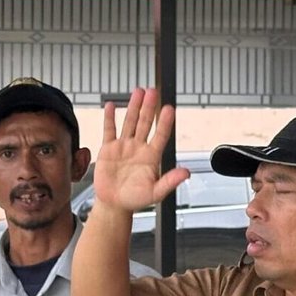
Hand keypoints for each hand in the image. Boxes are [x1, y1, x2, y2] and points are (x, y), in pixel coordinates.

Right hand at [94, 87, 184, 213]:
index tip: (169, 109)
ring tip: (138, 91)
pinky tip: (112, 105)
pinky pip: (109, 130)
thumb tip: (186, 173)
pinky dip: (110, 118)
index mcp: (151, 156)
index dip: (164, 122)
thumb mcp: (156, 193)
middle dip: (149, 107)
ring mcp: (124, 146)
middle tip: (153, 91)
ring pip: (130, 122)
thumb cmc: (135, 199)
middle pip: (145, 123)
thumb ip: (170, 181)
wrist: (114, 204)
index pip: (161, 135)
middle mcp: (139, 148)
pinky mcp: (109, 149)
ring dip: (134, 107)